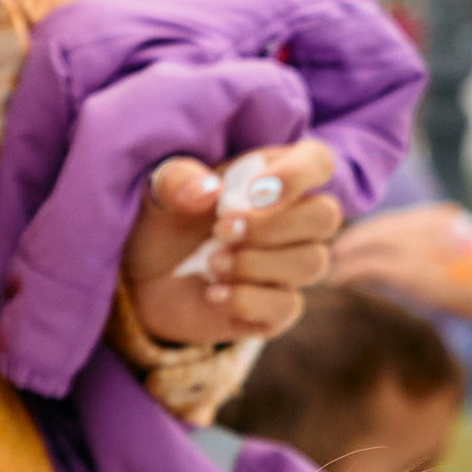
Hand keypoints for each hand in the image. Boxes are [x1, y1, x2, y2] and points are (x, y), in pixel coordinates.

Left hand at [121, 139, 342, 345]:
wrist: (144, 281)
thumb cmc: (164, 224)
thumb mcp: (159, 193)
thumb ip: (177, 181)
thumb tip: (208, 191)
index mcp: (272, 178)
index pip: (318, 162)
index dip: (299, 174)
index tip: (255, 192)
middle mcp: (293, 220)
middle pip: (327, 215)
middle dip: (273, 225)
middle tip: (222, 230)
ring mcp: (291, 266)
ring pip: (312, 262)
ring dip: (256, 263)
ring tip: (212, 263)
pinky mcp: (279, 309)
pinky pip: (287, 305)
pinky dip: (246, 299)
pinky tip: (213, 293)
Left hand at [336, 201, 471, 327]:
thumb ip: (449, 254)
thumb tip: (435, 275)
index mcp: (440, 217)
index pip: (395, 219)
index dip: (374, 231)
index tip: (361, 243)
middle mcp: (423, 222)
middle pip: (375, 226)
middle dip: (353, 239)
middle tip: (336, 253)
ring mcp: (413, 243)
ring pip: (364, 242)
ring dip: (346, 255)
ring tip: (332, 268)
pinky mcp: (407, 268)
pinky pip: (365, 266)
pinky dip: (349, 272)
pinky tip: (339, 281)